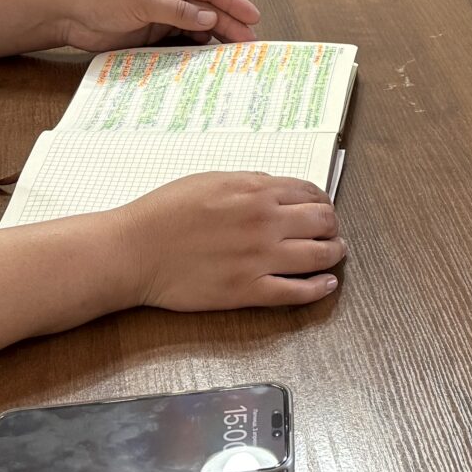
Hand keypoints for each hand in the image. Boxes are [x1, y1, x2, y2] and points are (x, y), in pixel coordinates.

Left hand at [46, 0, 260, 49]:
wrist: (67, 14)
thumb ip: (178, 11)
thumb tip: (210, 20)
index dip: (233, 1)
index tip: (253, 16)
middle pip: (208, 10)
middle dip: (230, 25)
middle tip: (251, 43)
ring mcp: (163, 16)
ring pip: (197, 29)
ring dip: (215, 41)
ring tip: (235, 56)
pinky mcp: (153, 36)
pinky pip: (180, 44)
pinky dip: (194, 53)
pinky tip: (207, 61)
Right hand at [104, 172, 344, 310]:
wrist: (136, 250)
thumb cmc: (164, 213)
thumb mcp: (210, 180)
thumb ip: (248, 183)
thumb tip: (275, 188)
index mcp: (256, 191)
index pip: (310, 192)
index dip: (322, 201)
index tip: (322, 208)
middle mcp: (265, 222)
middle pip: (323, 222)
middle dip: (332, 226)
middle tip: (332, 232)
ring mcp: (260, 258)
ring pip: (319, 256)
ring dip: (334, 253)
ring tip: (335, 254)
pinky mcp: (249, 290)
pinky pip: (298, 291)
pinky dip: (319, 288)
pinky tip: (327, 285)